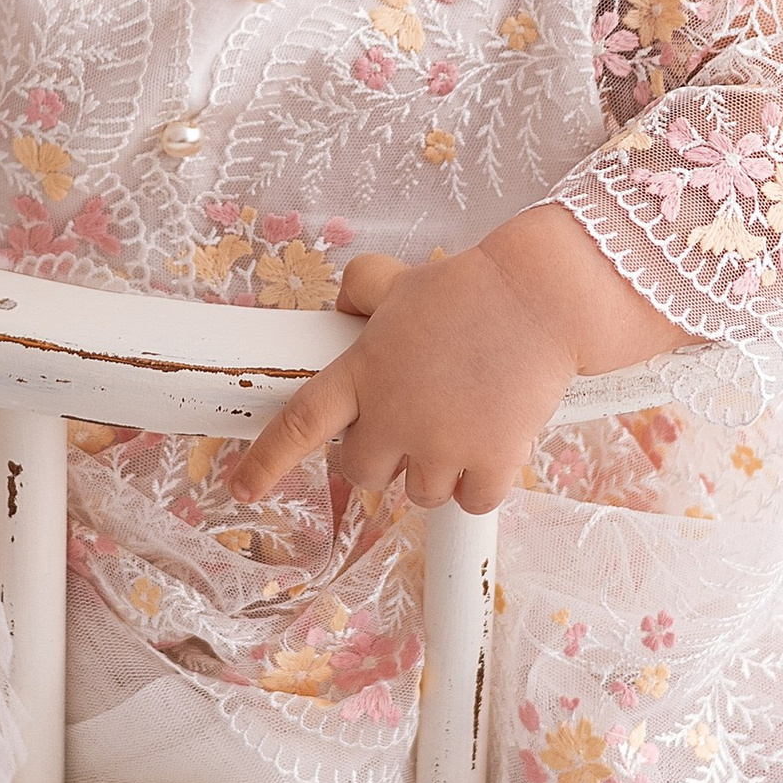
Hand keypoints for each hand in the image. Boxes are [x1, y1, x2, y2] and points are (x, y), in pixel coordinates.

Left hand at [231, 209, 680, 515]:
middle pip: (362, 472)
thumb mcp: (396, 279)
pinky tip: (490, 445)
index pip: (300, 425)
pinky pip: (470, 502)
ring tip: (460, 421)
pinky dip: (479, 484)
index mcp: (361, 374)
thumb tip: (344, 311)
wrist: (540, 300)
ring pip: (419, 493)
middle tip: (411, 420)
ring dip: (433, 470)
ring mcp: (441, 446)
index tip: (242, 487)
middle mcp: (393, 418)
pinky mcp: (490, 463)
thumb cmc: (468, 287)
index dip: (267, 461)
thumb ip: (358, 293)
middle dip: (379, 455)